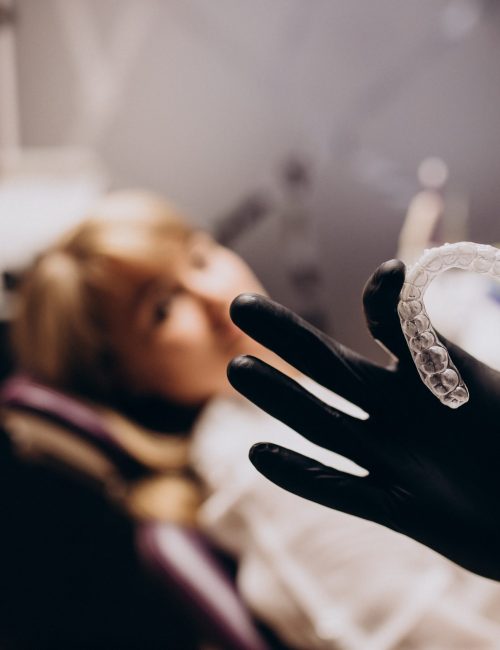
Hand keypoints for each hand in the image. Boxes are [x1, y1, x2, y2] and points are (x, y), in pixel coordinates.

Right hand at [228, 260, 499, 579]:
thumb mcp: (492, 389)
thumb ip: (461, 353)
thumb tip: (472, 295)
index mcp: (429, 377)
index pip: (395, 329)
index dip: (384, 302)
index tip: (391, 276)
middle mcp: (399, 412)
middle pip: (331, 368)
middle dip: (286, 336)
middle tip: (240, 305)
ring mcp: (392, 458)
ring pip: (325, 426)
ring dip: (282, 398)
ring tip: (239, 371)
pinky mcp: (395, 508)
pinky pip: (340, 490)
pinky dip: (302, 475)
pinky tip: (261, 454)